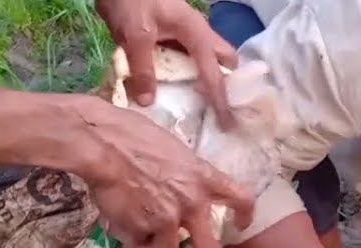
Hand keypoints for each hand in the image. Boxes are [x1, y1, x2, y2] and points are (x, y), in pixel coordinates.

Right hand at [86, 103, 255, 247]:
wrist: (101, 145)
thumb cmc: (130, 134)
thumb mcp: (171, 149)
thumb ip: (182, 174)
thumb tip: (178, 188)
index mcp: (202, 177)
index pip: (241, 198)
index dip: (244, 216)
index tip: (239, 225)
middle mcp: (192, 203)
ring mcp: (168, 220)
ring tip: (144, 243)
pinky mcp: (142, 231)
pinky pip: (139, 246)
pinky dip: (130, 240)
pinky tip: (120, 225)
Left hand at [96, 0, 239, 128]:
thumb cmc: (132, 0)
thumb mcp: (136, 35)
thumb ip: (143, 68)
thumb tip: (147, 102)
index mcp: (196, 33)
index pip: (215, 71)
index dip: (222, 98)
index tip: (228, 123)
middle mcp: (195, 35)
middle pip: (223, 61)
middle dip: (225, 85)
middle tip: (217, 112)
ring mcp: (182, 37)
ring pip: (203, 63)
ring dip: (202, 85)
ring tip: (199, 111)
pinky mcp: (167, 39)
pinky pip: (181, 63)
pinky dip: (180, 79)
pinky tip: (171, 95)